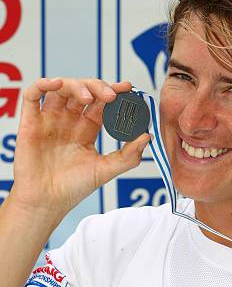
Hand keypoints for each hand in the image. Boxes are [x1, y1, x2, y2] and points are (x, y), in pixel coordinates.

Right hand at [11, 78, 150, 217]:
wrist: (46, 203)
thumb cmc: (73, 188)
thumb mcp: (105, 171)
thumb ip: (128, 156)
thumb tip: (147, 136)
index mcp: (86, 130)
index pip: (101, 104)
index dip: (114, 93)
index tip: (128, 88)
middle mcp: (68, 121)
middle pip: (83, 92)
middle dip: (99, 88)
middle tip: (112, 95)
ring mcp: (49, 120)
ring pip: (61, 89)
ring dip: (77, 86)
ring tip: (89, 97)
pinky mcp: (30, 122)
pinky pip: (33, 95)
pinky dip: (44, 84)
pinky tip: (57, 84)